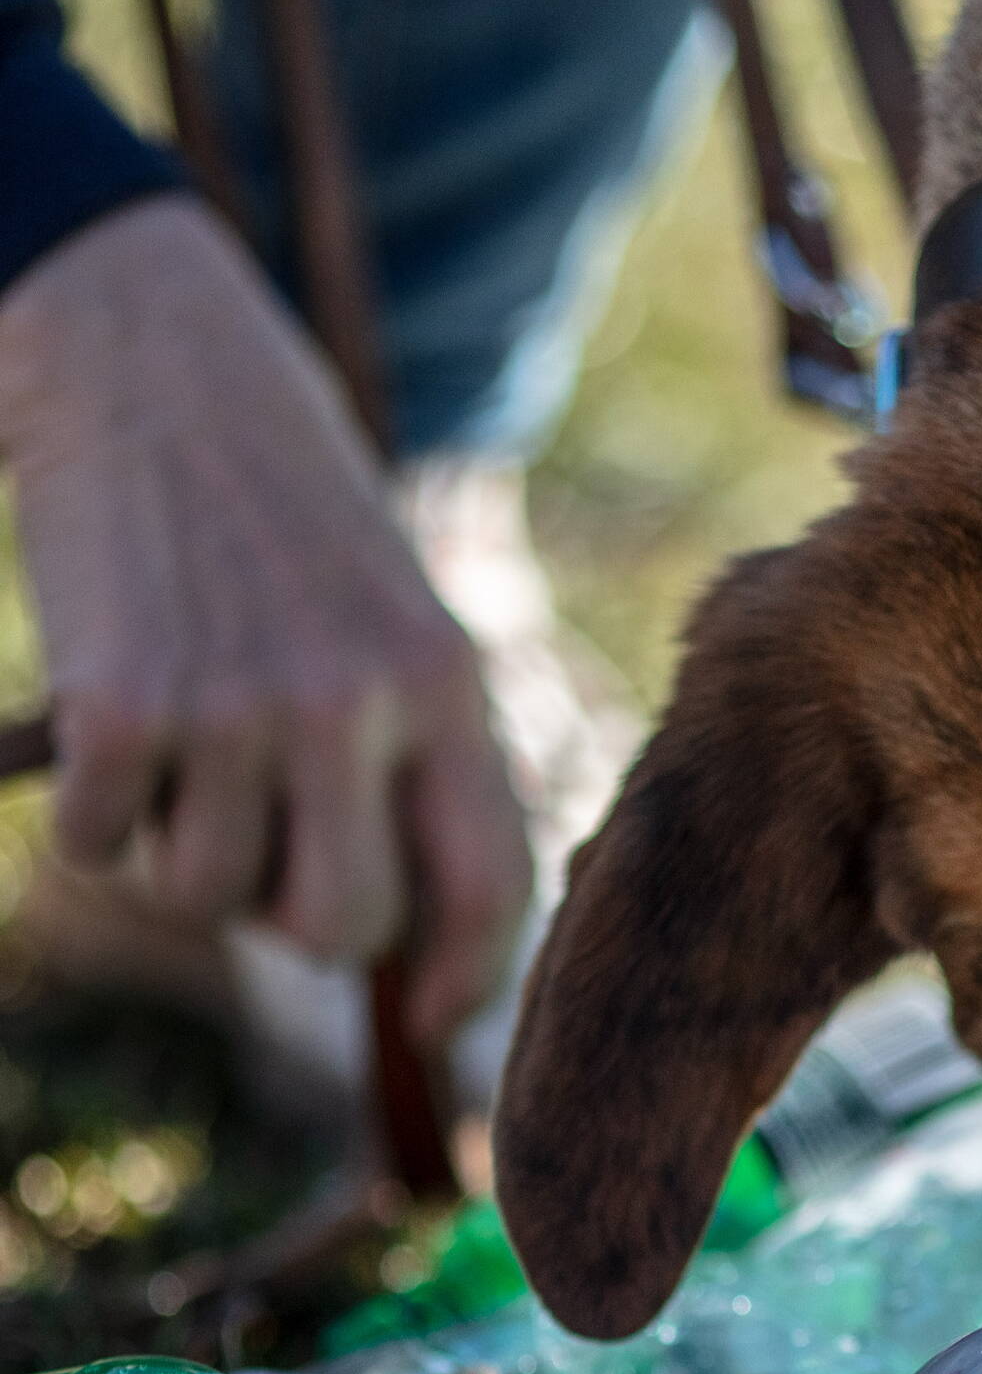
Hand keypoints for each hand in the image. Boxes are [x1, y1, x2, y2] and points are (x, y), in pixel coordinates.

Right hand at [0, 193, 533, 1042]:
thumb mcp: (393, 615)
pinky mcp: (117, 702)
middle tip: (269, 853)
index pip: (488, 884)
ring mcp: (234, 706)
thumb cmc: (285, 505)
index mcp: (446, 682)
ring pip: (209, 898)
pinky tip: (120, 730)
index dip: (467, 978)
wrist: (147, 357)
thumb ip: (413, 758)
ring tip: (192, 756)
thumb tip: (401, 939)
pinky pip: (105, 849)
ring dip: (187, 858)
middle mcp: (353, 703)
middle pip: (341, 929)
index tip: (433, 1016)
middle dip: (300, 925)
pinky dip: (101, 819)